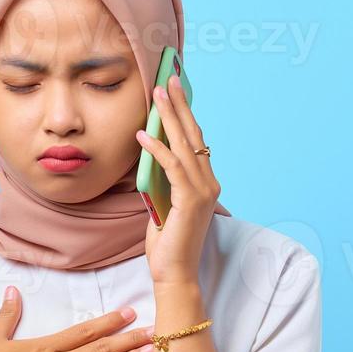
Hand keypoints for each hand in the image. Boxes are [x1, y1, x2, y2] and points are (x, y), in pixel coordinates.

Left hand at [135, 73, 220, 286]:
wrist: (174, 273)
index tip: (175, 91)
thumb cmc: (167, 242)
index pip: (196, 140)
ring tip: (157, 94)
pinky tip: (143, 134)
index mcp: (205, 182)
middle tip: (169, 78)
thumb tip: (151, 154)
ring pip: (185, 144)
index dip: (185, 114)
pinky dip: (158, 148)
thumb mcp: (162, 202)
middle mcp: (210, 183)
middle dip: (180, 104)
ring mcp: (203, 191)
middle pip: (194, 134)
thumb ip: (162, 179)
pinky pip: (172, 166)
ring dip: (169, 117)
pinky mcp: (190, 200)